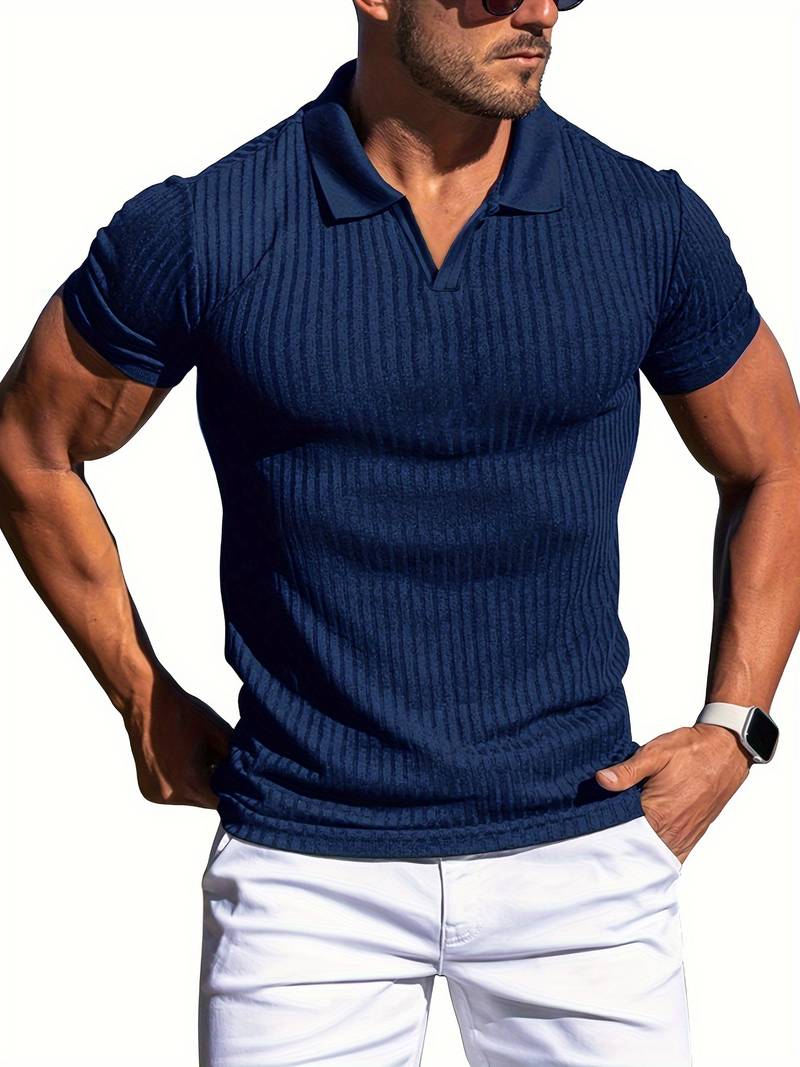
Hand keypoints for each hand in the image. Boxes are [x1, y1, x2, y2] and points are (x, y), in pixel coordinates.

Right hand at [120, 670, 233, 808]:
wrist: (146, 702)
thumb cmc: (183, 713)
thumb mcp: (220, 733)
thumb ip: (236, 759)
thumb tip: (250, 773)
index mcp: (190, 783)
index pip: (222, 801)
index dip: (234, 790)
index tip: (240, 779)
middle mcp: (169, 794)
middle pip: (205, 801)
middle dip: (216, 785)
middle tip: (219, 762)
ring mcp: (156, 795)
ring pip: (190, 798)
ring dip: (198, 785)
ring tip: (198, 758)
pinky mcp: (147, 791)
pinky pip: (173, 793)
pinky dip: (182, 783)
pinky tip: (182, 761)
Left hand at [594, 723, 752, 864]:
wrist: (726, 752)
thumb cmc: (692, 751)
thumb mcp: (656, 753)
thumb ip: (628, 770)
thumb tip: (602, 780)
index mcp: (659, 814)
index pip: (622, 833)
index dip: (603, 829)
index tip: (587, 823)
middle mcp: (673, 832)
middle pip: (636, 848)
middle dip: (616, 842)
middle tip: (595, 832)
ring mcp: (685, 837)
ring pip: (652, 854)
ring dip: (635, 848)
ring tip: (614, 836)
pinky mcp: (692, 836)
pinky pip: (669, 853)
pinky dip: (653, 850)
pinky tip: (639, 841)